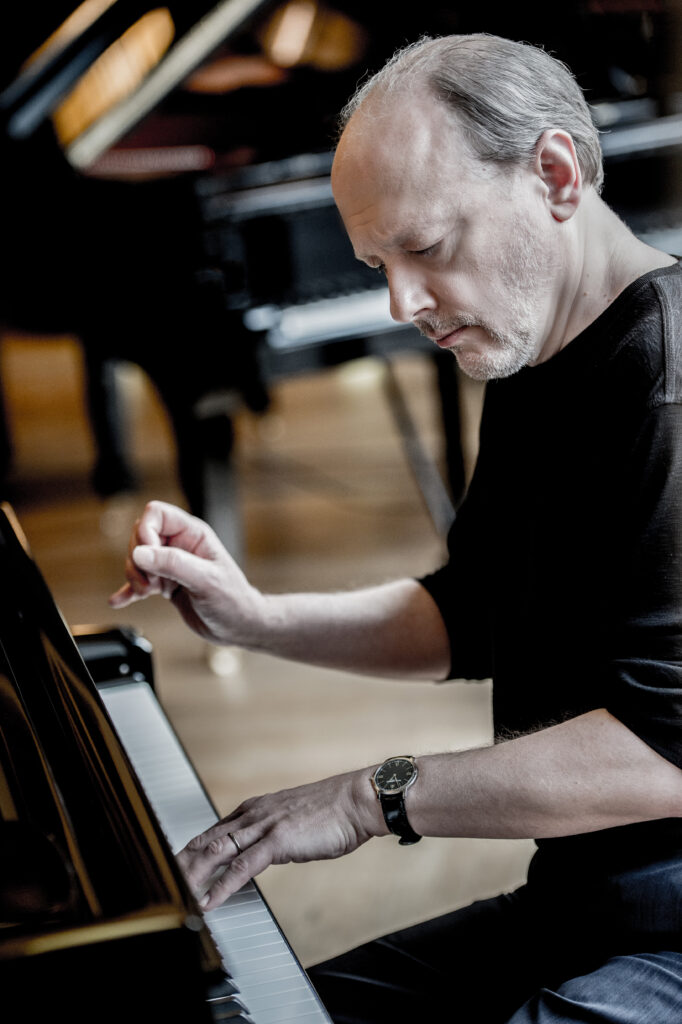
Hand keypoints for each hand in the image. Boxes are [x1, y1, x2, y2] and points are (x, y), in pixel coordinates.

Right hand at [108, 500, 264, 647]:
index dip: (145, 532)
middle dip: (138, 560)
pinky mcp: (165, 583)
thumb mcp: (205, 580)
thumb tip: (140, 553)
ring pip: (136, 559)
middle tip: (153, 582)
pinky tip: (119, 600)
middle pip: (140, 536)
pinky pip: (138, 581)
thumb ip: (173, 564)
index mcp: (193, 534)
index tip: (148, 557)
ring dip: (135, 576)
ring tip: (148, 592)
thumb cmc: (232, 600)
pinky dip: (127, 590)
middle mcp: (180, 545)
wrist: (238, 626)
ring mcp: (171, 564)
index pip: (156, 513)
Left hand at [176, 768, 385, 909]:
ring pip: (217, 851)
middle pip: (208, 839)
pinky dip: (222, 886)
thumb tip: (266, 848)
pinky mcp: (277, 841)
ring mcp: (264, 826)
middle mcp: (254, 814)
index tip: (179, 862)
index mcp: (257, 808)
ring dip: (193, 874)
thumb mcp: (294, 819)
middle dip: (183, 860)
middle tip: (162, 877)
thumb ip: (274, 831)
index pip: (215, 829)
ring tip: (175, 892)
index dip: (194, 847)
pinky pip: (242, 867)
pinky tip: (209, 901)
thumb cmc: (334, 811)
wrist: (356, 800)